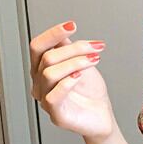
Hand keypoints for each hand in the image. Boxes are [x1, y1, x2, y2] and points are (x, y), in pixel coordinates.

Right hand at [28, 20, 114, 139]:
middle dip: (73, 49)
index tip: (72, 25)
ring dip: (75, 63)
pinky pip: (53, 96)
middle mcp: (40, 84)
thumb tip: (62, 34)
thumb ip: (69, 50)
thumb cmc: (92, 94)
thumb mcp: (82, 65)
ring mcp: (45, 100)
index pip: (37, 47)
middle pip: (46, 57)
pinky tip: (80, 77)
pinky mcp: (56, 115)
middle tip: (95, 48)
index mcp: (42, 70)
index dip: (53, 34)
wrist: (104, 118)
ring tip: (94, 60)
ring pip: (49, 73)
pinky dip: (67, 83)